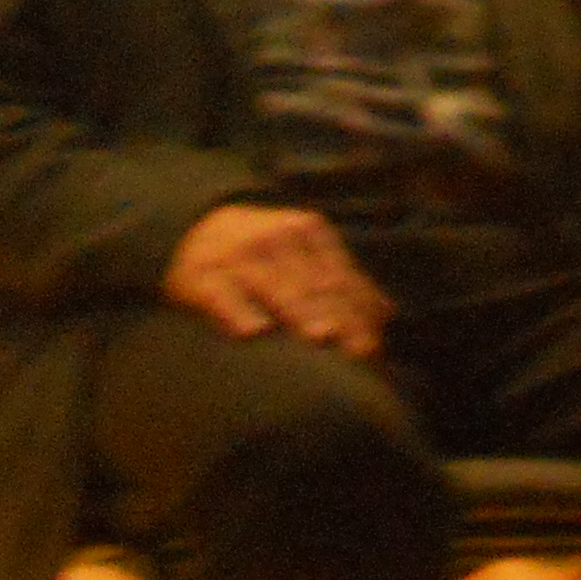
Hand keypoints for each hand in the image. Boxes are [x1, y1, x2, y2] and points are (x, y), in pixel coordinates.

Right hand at [165, 203, 389, 358]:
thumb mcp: (303, 252)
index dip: (359, 312)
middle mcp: (277, 238)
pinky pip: (221, 295)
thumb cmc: (262, 251)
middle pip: (314, 285)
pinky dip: (237, 312)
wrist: (193, 227)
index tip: (374, 347)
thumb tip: (386, 314)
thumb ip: (342, 279)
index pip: (340, 276)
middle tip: (358, 352)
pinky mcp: (203, 276)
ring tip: (320, 336)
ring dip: (300, 312)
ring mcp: (239, 256)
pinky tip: (252, 333)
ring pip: (275, 287)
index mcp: (308, 232)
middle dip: (339, 318)